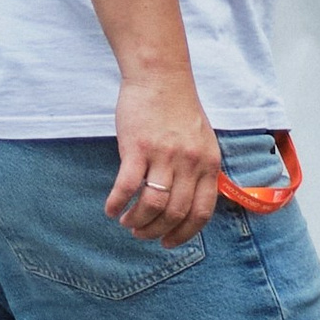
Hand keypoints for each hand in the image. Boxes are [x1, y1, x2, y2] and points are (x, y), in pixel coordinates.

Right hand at [105, 66, 219, 242]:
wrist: (160, 76)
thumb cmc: (178, 108)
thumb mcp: (202, 141)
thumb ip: (199, 169)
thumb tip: (188, 202)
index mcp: (208, 164)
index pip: (201, 212)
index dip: (184, 234)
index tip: (168, 242)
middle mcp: (189, 163)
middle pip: (175, 213)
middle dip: (155, 231)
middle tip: (141, 233)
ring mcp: (164, 155)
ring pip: (153, 204)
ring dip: (137, 220)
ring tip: (127, 222)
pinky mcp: (138, 147)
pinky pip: (128, 186)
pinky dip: (117, 203)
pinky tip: (111, 208)